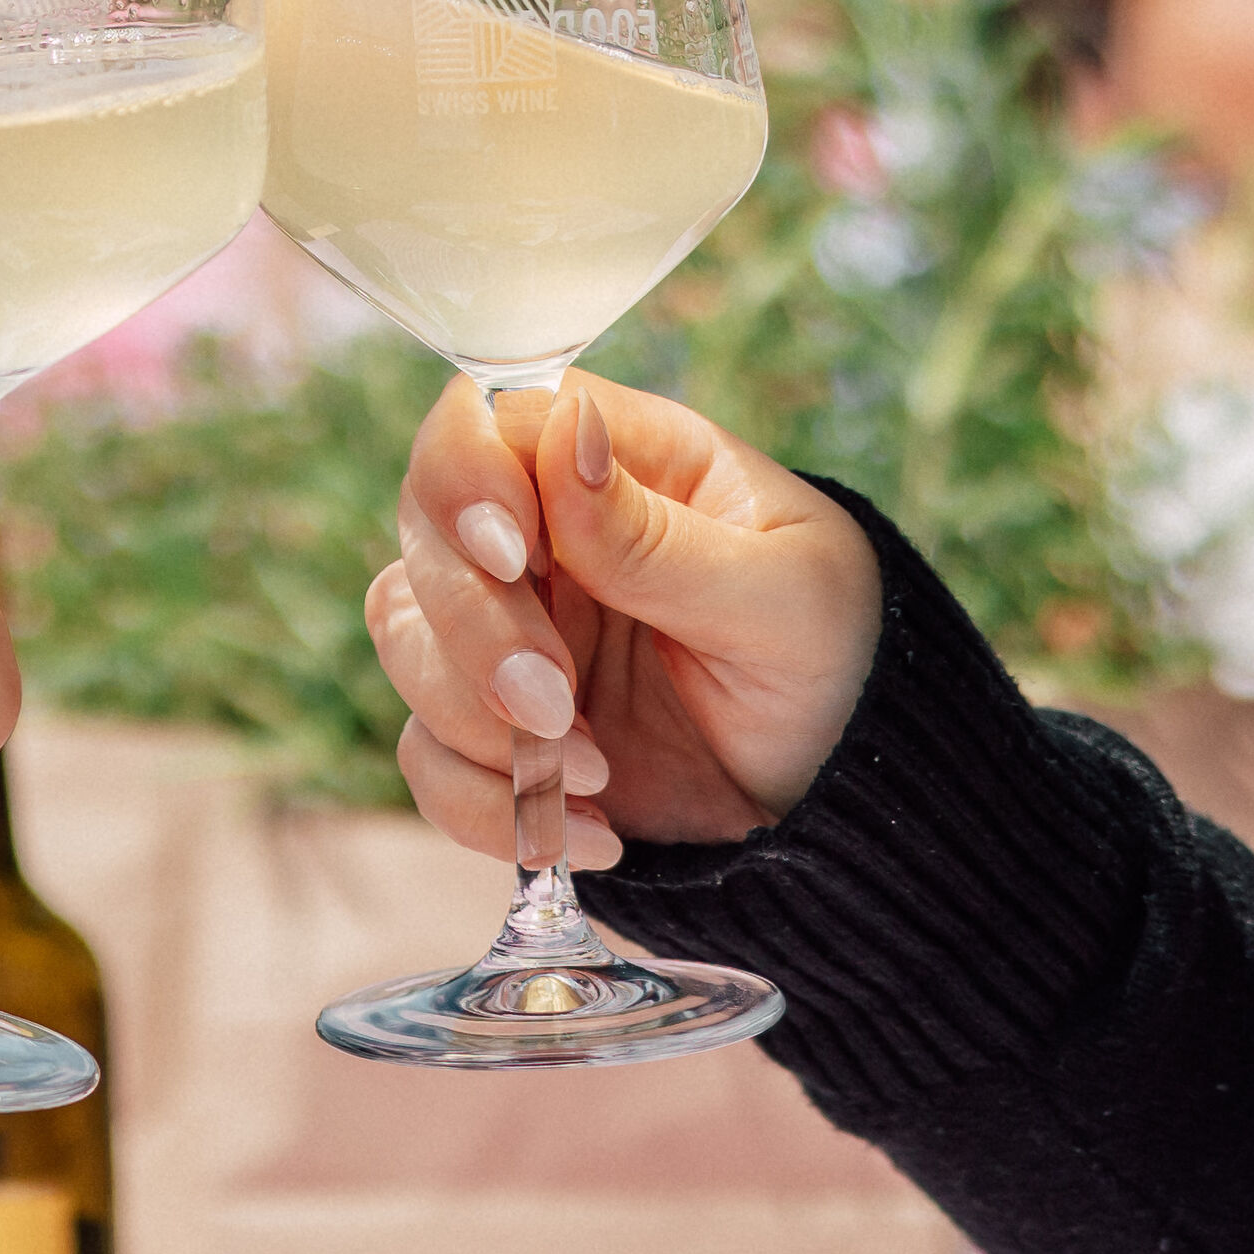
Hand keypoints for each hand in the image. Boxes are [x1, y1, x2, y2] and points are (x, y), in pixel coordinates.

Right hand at [365, 376, 881, 870]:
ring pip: (406, 640)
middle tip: (555, 703)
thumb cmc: (837, 661)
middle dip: (475, 627)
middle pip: (426, 533)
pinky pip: (428, 757)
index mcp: (623, 460)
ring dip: (473, 719)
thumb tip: (563, 433)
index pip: (487, 422)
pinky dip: (487, 805)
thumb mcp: (781, 596)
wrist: (847, 803)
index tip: (515, 557)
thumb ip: (657, 535)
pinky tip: (590, 831)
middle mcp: (548, 533)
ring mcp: (514, 630)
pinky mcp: (498, 729)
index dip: (468, 480)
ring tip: (595, 773)